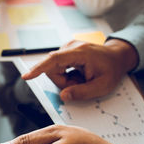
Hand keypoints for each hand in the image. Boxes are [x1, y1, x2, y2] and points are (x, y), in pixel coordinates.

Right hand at [22, 39, 138, 100]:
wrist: (117, 56)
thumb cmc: (112, 70)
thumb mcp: (102, 86)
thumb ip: (82, 92)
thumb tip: (63, 96)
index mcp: (80, 53)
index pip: (54, 60)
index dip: (39, 69)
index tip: (27, 76)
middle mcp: (70, 47)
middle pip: (52, 69)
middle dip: (63, 82)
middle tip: (80, 84)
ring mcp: (67, 47)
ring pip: (54, 70)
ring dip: (65, 79)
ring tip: (81, 78)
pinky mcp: (65, 51)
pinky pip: (57, 67)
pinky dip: (66, 75)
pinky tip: (78, 74)